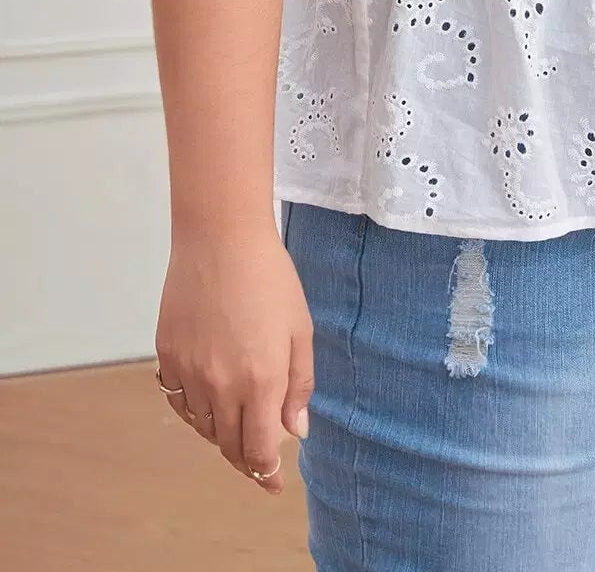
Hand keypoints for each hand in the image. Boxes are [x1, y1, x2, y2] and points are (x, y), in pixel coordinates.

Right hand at [154, 219, 312, 496]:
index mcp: (261, 380)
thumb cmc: (270, 278)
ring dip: (220, 434)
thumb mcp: (301, 329)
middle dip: (245, 459)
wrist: (220, 239)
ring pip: (202, 426)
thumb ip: (299, 385)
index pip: (259, 449)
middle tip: (258, 461)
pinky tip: (207, 403)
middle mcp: (221, 385)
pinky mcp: (167, 356)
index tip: (273, 482)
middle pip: (228, 445)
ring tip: (236, 427)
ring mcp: (189, 373)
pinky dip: (194, 412)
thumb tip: (295, 431)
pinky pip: (178, 401)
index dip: (266, 472)